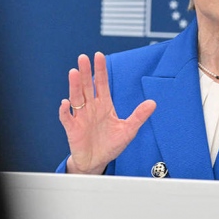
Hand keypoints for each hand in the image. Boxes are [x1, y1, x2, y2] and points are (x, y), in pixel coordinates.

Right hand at [58, 52, 155, 174]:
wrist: (97, 162)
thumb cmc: (111, 145)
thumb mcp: (128, 130)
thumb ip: (139, 116)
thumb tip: (153, 103)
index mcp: (104, 105)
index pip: (101, 83)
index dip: (100, 70)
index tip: (99, 56)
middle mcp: (91, 108)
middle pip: (87, 86)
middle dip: (85, 72)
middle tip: (83, 58)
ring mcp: (81, 117)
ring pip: (76, 97)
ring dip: (74, 86)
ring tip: (74, 73)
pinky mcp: (73, 129)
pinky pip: (67, 118)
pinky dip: (65, 111)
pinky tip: (65, 103)